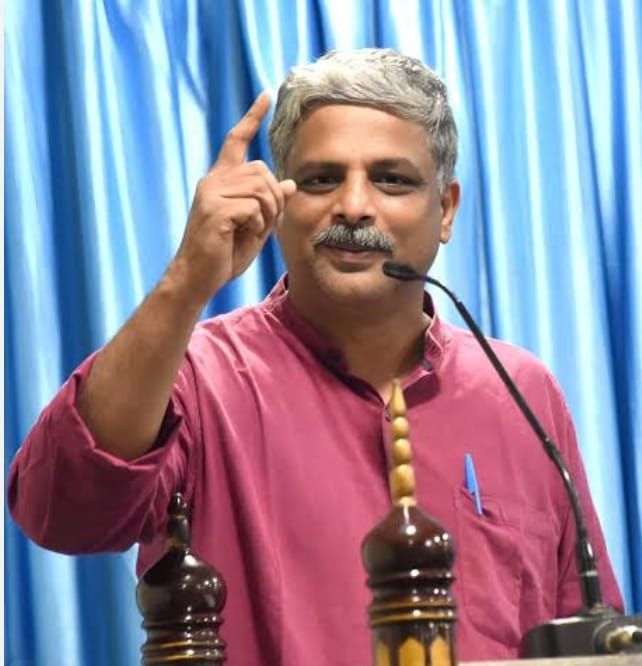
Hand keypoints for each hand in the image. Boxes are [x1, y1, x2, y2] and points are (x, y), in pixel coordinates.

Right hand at [168, 93, 296, 306]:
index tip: (265, 97)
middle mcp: (213, 181)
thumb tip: (289, 182)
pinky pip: (254, 208)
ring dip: (267, 214)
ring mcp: (211, 193)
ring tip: (250, 231)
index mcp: (220, 180)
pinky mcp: (214, 209)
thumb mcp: (254, 225)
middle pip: (262, 171)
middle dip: (273, 199)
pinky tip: (241, 236)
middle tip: (262, 223)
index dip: (252, 118)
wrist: (198, 277)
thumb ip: (269, 203)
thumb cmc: (223, 253)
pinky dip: (257, 226)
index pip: (236, 141)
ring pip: (261, 189)